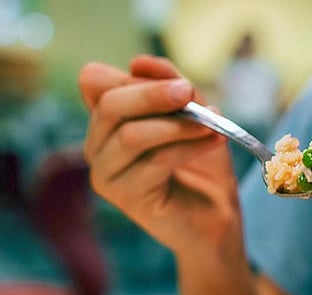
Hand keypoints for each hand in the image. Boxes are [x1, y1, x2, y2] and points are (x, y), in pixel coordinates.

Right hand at [78, 55, 240, 256]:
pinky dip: (188, 147)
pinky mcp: (124, 198)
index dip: (133, 77)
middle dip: (153, 95)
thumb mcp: (191, 114)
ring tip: (212, 123)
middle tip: (189, 91)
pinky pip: (154, 161)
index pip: (96, 81)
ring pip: (132, 135)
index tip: (179, 83)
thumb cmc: (202, 165)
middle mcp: (95, 146)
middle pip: (110, 106)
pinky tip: (213, 140)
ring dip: (177, 125)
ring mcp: (105, 175)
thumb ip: (170, 86)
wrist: (217, 217)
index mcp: (104, 120)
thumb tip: (139, 62)